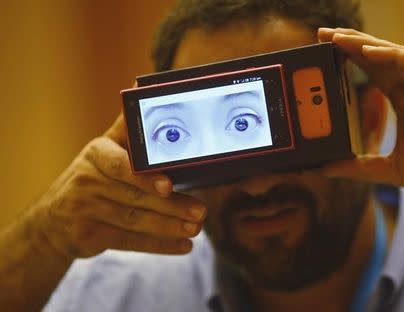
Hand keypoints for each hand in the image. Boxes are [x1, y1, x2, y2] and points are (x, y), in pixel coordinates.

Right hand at [28, 114, 205, 259]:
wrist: (53, 218)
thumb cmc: (91, 177)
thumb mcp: (103, 151)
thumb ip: (126, 128)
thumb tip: (143, 88)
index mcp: (96, 154)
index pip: (121, 165)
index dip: (145, 177)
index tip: (170, 184)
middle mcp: (87, 181)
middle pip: (135, 196)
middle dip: (171, 206)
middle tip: (200, 211)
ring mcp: (84, 211)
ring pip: (134, 220)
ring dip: (169, 227)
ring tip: (196, 228)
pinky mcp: (88, 236)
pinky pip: (129, 242)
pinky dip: (159, 245)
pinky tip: (183, 246)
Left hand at [318, 28, 403, 201]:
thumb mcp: (388, 169)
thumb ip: (358, 167)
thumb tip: (326, 169)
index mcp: (402, 100)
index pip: (372, 70)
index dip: (350, 56)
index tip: (325, 48)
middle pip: (380, 57)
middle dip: (352, 43)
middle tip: (324, 34)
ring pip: (396, 55)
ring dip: (367, 44)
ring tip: (339, 39)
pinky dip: (394, 56)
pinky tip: (369, 52)